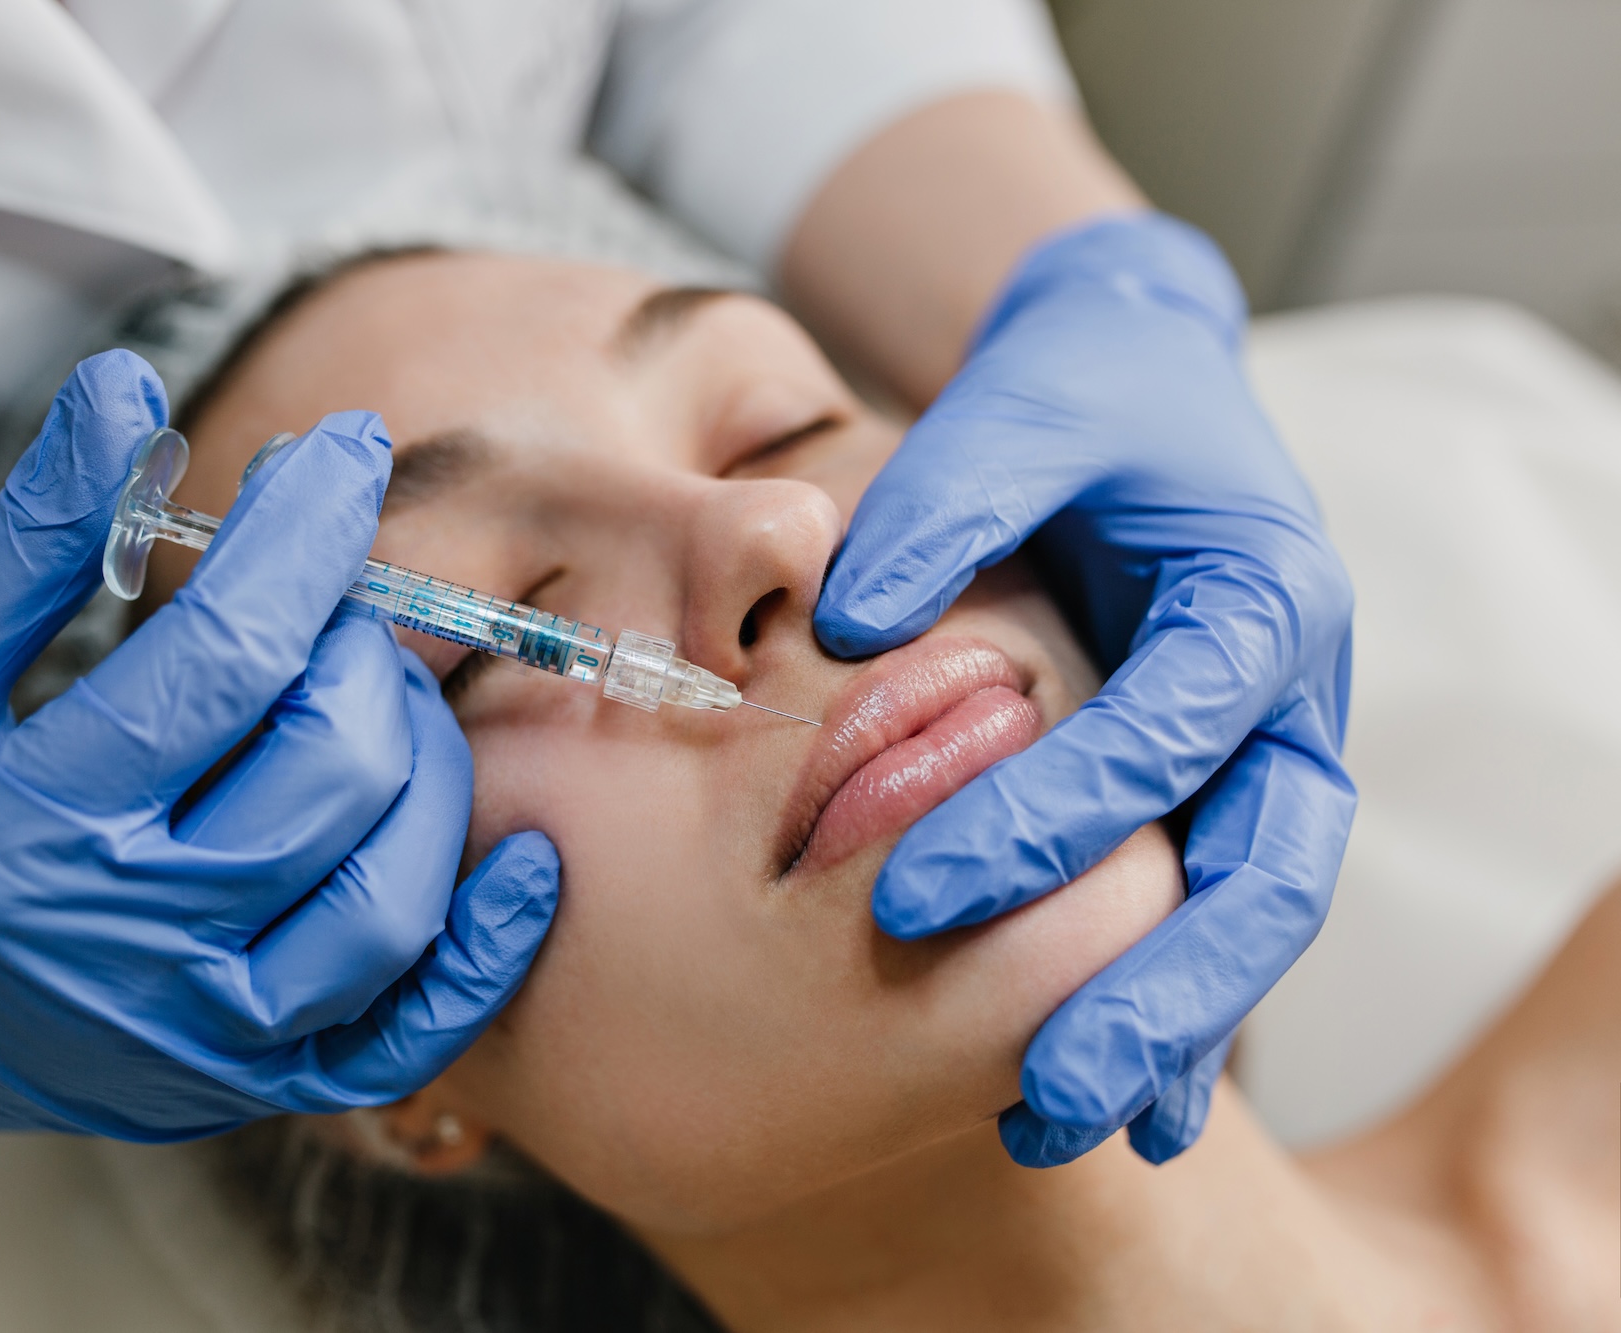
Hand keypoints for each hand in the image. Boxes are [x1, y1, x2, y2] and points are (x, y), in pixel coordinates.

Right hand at [0, 352, 556, 1186]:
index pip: (227, 656)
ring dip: (422, 765)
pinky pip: (405, 1039)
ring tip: (372, 695)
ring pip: (389, 894)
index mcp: (31, 833)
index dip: (302, 533)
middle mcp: (133, 951)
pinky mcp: (236, 1087)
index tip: (338, 446)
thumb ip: (29, 540)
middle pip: (335, 768)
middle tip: (321, 597)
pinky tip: (522, 862)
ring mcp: (197, 1038)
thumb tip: (128, 390)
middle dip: (358, 646)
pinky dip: (484, 953)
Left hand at [814, 214, 1354, 1165]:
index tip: (915, 894)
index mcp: (1264, 595)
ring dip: (1169, 1036)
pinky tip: (1105, 1113)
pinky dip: (1172, 1021)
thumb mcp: (1022, 405)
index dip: (1055, 818)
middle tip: (1046, 1093)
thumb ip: (946, 499)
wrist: (1134, 388)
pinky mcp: (1223, 797)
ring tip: (1058, 1128)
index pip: (1170, 728)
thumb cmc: (1079, 396)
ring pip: (1251, 925)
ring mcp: (1269, 760)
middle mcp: (1293, 697)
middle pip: (1264, 872)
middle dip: (1160, 991)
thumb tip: (845, 627)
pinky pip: (1210, 920)